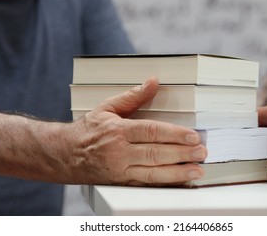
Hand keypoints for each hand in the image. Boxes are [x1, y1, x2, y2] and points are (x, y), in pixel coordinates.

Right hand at [64, 77, 206, 185]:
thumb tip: (152, 82)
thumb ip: (132, 96)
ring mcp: (121, 169)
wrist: (64, 155)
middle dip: (182, 153)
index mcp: (118, 131)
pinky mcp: (122, 182)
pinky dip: (165, 183)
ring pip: (154, 173)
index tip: (192, 135)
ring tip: (197, 170)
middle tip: (201, 152)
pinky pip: (146, 184)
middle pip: (156, 153)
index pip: (151, 132)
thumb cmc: (88, 130)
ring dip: (178, 172)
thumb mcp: (107, 107)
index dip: (174, 134)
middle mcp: (120, 152)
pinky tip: (180, 181)